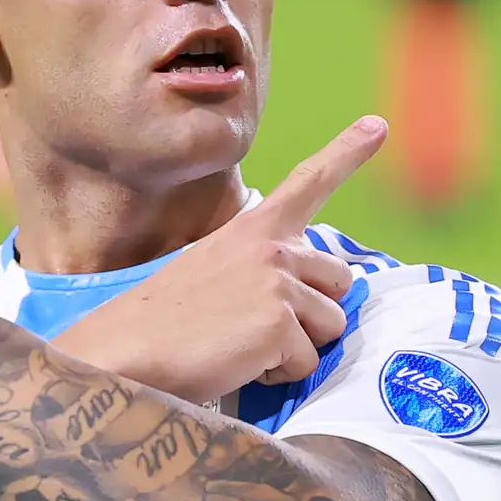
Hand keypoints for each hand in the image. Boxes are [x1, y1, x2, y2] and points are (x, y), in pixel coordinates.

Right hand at [55, 116, 384, 400]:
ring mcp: (278, 283)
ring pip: (330, 326)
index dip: (347, 152)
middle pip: (340, 281)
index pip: (308, 182)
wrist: (124, 351)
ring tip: (242, 345)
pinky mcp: (279, 323)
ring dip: (296, 348)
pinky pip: (307, 362)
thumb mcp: (213, 272)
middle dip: (312, 313)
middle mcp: (273, 247)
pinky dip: (278, 376)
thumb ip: (262, 272)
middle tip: (257, 326)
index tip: (376, 124)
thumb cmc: (163, 322)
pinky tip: (237, 362)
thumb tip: (307, 302)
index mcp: (253, 229)